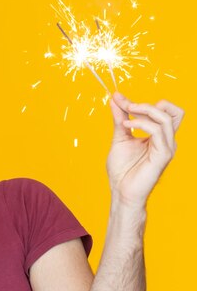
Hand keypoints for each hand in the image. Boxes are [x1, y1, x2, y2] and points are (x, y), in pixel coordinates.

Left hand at [107, 92, 183, 208]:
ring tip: (125, 118)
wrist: (121, 191)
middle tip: (127, 107)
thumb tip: (116, 98)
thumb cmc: (122, 169)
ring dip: (143, 111)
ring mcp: (167, 147)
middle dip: (148, 104)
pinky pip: (158, 131)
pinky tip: (126, 126)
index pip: (163, 111)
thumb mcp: (119, 137)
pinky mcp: (163, 155)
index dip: (141, 102)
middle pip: (174, 111)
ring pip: (166, 118)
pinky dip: (141, 123)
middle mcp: (167, 140)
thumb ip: (120, 118)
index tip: (118, 99)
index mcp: (159, 136)